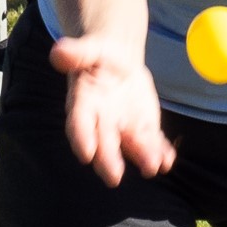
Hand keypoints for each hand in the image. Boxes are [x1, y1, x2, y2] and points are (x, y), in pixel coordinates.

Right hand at [50, 29, 173, 186]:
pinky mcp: (143, 129)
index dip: (82, 138)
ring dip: (142, 157)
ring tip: (154, 166)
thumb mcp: (90, 49)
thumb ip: (77, 53)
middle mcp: (102, 123)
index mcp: (83, 104)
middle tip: (114, 176)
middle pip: (104, 144)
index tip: (86, 154)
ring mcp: (124, 129)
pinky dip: (160, 152)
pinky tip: (168, 159)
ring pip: (131, 147)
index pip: (79, 123)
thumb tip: (58, 52)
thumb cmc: (99, 57)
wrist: (119, 63)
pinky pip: (152, 143)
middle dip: (108, 160)